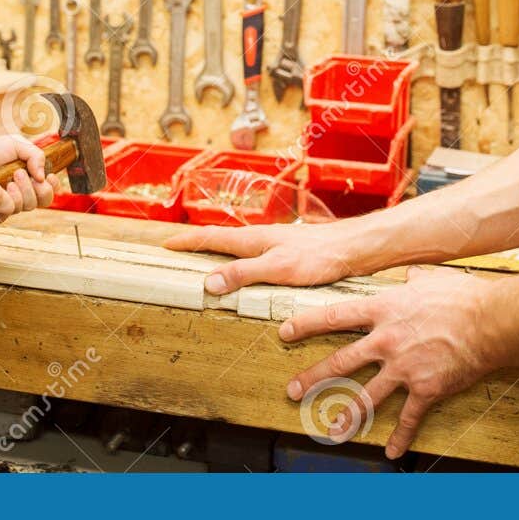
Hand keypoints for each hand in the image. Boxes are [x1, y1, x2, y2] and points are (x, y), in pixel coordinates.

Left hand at [0, 134, 54, 214]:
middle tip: (24, 173)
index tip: (48, 176)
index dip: (54, 185)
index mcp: (32, 176)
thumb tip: (43, 176)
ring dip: (26, 191)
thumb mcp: (17, 145)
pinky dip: (13, 199)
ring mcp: (12, 201)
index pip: (51, 187)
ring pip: (30, 206)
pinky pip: (13, 212)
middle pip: (45, 201)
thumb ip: (35, 154)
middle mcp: (24, 191)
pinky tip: (4, 187)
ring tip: (14, 176)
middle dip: (40, 189)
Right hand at [164, 220, 362, 294]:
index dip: (187, 241)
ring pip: (238, 249)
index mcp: (252, 239)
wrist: (353, 249)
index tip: (165, 244)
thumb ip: (243, 274)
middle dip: (197, 245)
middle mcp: (261, 239)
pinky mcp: (288, 255)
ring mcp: (274, 245)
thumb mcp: (277, 269)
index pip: (211, 237)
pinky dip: (239, 263)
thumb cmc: (319, 256)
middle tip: (178, 251)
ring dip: (218, 254)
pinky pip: (254, 258)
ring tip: (204, 263)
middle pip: (221, 240)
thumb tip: (209, 282)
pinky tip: (246, 274)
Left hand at [280, 265, 503, 458]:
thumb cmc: (462, 296)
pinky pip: (408, 417)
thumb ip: (413, 279)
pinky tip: (392, 452)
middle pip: (341, 361)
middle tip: (292, 389)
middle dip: (313, 376)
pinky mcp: (425, 389)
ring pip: (367, 396)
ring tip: (330, 430)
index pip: (334, 316)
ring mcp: (404, 367)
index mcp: (383, 310)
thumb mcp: (430, 278)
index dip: (306, 325)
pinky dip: (400, 436)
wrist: (490, 321)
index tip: (285, 332)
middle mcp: (386, 340)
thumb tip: (410, 274)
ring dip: (346, 415)